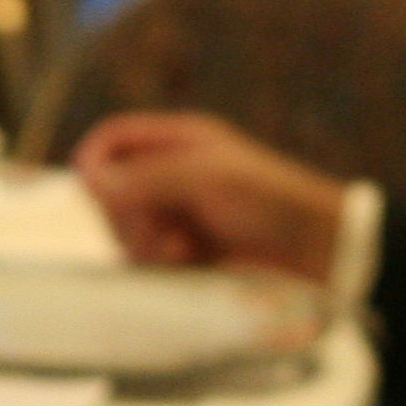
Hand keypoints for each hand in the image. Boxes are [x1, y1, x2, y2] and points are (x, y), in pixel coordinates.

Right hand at [73, 112, 348, 281]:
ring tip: (182, 248)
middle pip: (109, 192)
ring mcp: (175, 219)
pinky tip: (187, 262)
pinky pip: (144, 262)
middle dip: (124, 212)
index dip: (94, 160)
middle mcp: (171, 178)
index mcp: (178, 142)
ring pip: (123, 231)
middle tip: (157, 224)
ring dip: (144, 241)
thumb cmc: (270, 201)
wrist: (317, 251)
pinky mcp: (183, 257)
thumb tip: (88, 181)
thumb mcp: (205, 177)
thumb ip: (144, 178)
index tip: (91, 188)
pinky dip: (157, 264)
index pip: (113, 140)